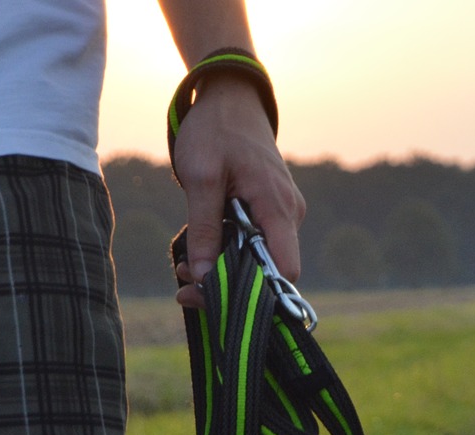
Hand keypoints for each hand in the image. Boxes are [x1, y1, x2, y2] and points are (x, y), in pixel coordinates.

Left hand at [170, 73, 304, 307]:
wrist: (230, 99)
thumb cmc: (215, 131)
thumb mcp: (200, 177)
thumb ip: (204, 229)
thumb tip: (205, 276)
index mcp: (278, 207)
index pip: (286, 270)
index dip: (260, 291)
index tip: (217, 295)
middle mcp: (290, 215)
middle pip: (270, 270)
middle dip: (229, 283)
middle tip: (185, 284)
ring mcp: (284, 214)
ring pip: (261, 259)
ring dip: (224, 267)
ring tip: (185, 265)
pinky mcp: (272, 212)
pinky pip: (256, 243)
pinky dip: (229, 252)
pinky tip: (201, 248)